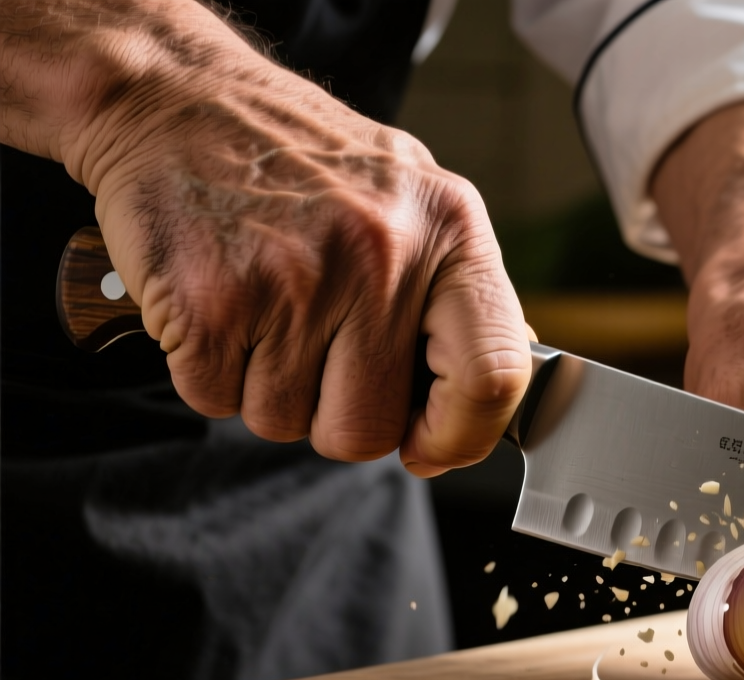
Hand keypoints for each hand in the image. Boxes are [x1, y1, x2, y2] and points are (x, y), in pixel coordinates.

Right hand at [1, 0, 530, 473]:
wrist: (178, 99)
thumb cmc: (304, 161)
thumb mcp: (416, 201)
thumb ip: (459, 295)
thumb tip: (493, 396)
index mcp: (450, 232)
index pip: (493, 376)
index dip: (460, 435)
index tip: (430, 445)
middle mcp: (380, 257)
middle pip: (368, 429)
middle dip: (335, 415)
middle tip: (316, 350)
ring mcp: (294, 281)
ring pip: (285, 422)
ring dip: (268, 387)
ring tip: (266, 307)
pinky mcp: (211, 303)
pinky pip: (215, 401)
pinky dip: (210, 370)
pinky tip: (221, 305)